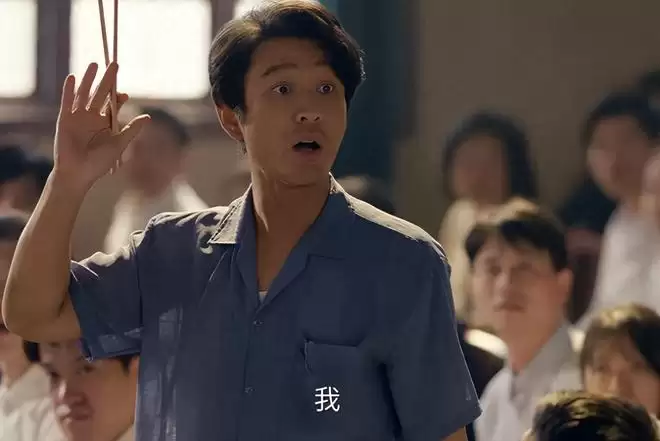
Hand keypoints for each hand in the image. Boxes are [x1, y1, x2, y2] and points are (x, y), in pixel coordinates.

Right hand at [53, 62, 149, 191]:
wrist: (78, 173)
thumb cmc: (99, 163)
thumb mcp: (119, 144)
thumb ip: (132, 130)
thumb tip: (148, 117)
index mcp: (105, 123)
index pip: (113, 104)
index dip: (119, 96)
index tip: (125, 93)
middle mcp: (91, 117)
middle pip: (100, 94)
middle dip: (107, 80)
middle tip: (114, 65)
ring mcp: (78, 117)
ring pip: (84, 93)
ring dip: (89, 79)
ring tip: (94, 64)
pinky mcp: (65, 119)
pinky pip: (67, 101)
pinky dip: (69, 90)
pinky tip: (73, 77)